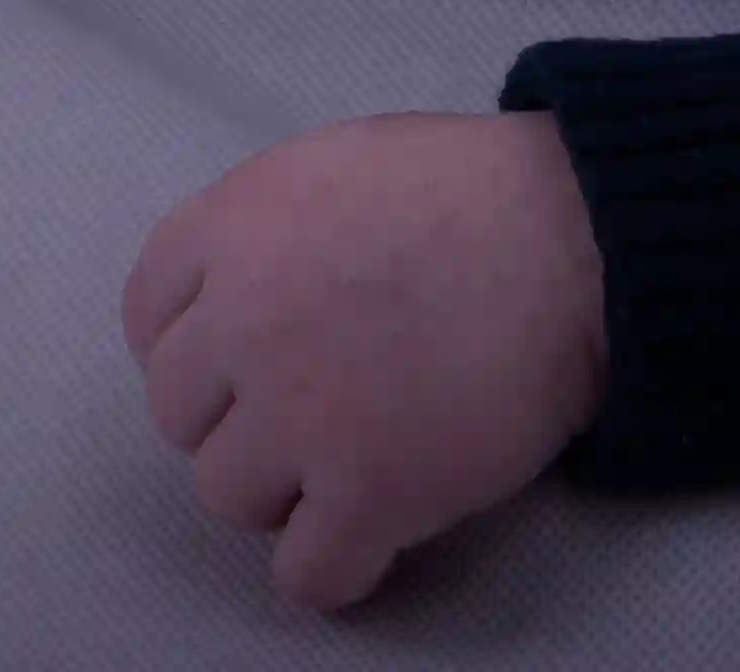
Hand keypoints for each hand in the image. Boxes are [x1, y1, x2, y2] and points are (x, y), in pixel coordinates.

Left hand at [124, 110, 610, 617]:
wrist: (590, 237)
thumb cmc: (482, 192)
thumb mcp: (343, 165)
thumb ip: (268, 230)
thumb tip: (235, 304)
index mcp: (237, 225)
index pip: (150, 316)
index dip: (200, 346)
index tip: (251, 359)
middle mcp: (245, 320)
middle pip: (183, 414)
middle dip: (245, 414)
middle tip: (326, 401)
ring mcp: (301, 413)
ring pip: (228, 497)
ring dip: (286, 489)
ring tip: (362, 455)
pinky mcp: (368, 492)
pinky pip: (306, 575)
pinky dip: (338, 566)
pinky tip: (377, 529)